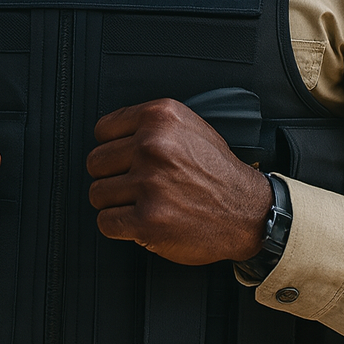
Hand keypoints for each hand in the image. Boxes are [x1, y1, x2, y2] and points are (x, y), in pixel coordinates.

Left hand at [86, 98, 271, 264]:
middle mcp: (153, 146)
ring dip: (114, 202)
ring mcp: (149, 183)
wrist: (247, 211)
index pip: (103, 129)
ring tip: (138, 202)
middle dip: (111, 175)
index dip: (111, 146)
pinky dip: (118, 225)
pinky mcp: (148, 220)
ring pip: (97, 193)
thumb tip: (112, 134)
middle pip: (95, 162)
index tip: (122, 158)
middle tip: (132, 183)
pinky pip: (106, 222)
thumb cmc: (217, 171)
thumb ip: (150, 124)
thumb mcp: (190, 126)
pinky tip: (137, 220)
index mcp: (160, 118)